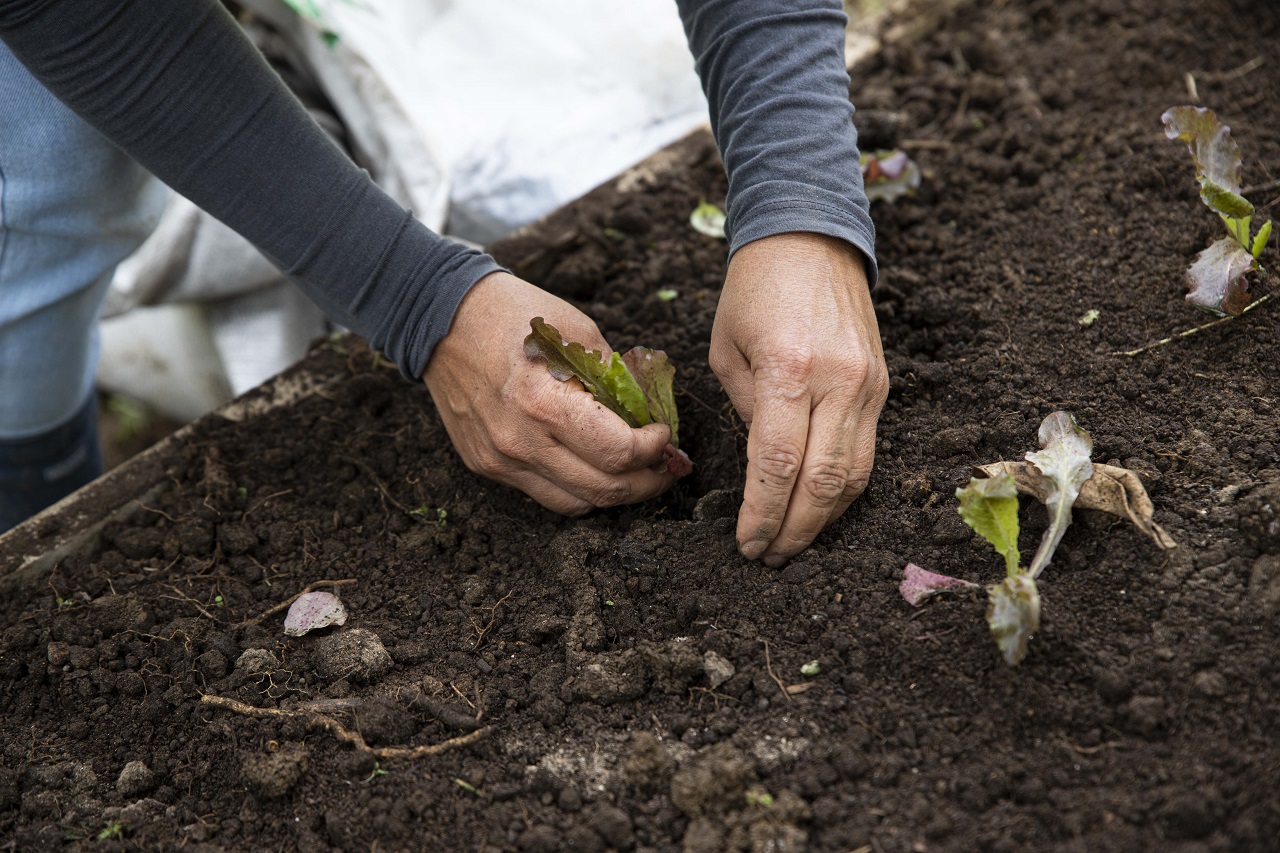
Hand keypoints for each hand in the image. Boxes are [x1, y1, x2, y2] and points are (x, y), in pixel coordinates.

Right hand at [423, 272, 676, 513]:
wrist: (441, 318)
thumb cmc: (513, 315)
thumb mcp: (577, 331)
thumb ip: (615, 378)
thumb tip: (647, 413)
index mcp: (545, 401)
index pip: (618, 452)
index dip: (654, 448)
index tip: (663, 433)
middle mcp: (520, 441)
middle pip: (604, 490)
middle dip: (648, 482)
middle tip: (667, 466)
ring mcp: (500, 459)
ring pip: (576, 503)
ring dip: (615, 492)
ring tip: (634, 472)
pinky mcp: (487, 466)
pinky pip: (545, 493)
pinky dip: (577, 486)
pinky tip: (590, 464)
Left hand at [710, 232, 887, 565]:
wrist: (811, 234)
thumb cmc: (755, 289)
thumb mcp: (726, 348)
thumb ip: (746, 410)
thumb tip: (765, 464)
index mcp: (788, 370)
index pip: (778, 465)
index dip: (763, 514)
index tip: (746, 544)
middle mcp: (837, 382)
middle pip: (822, 482)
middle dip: (793, 530)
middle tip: (768, 557)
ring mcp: (868, 385)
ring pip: (853, 476)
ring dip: (823, 519)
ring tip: (792, 543)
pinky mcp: (883, 386)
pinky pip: (866, 452)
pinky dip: (843, 488)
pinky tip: (820, 506)